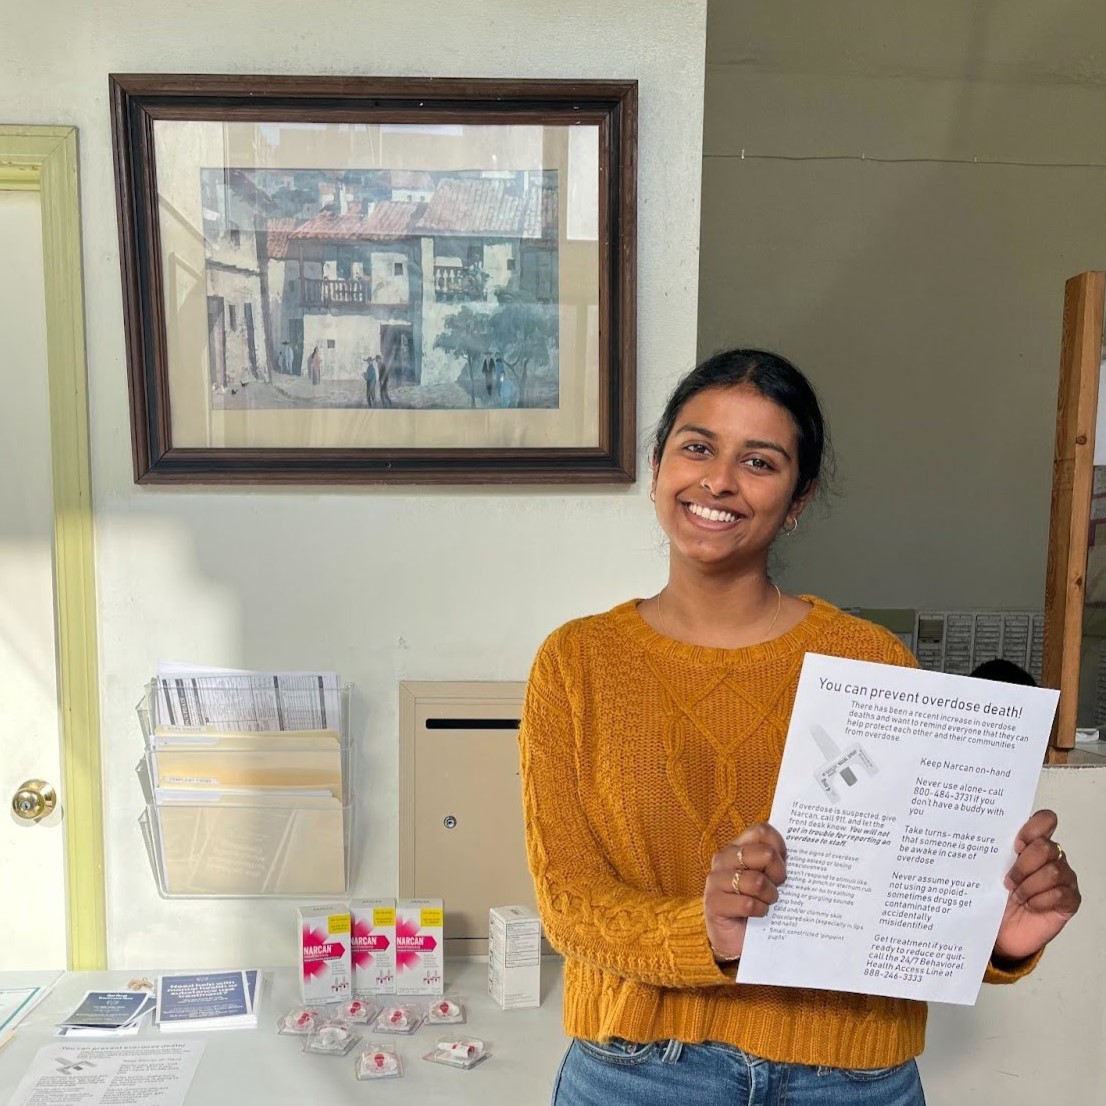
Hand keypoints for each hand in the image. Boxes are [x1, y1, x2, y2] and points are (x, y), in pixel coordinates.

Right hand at [703, 822, 786, 960]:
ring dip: (770, 896)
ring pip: (757, 881)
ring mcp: (716, 879)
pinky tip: (758, 914)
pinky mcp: (713, 902)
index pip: (762, 831)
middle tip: (778, 886)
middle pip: (764, 853)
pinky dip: (759, 911)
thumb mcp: (770, 877)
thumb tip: (803, 849)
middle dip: (779, 873)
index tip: (785, 863)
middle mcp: (724, 858)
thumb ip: (777, 860)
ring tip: (767, 902)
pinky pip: (747, 903)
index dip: (780, 847)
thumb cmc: (758, 903)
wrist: (738, 940)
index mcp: (738, 847)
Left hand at [993, 808, 1079, 962]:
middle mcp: (1052, 857)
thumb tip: (978, 835)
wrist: (1003, 930)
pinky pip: (1060, 893)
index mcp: (1032, 844)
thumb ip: (995, 851)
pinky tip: (1030, 905)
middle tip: (1008, 880)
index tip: (1015, 845)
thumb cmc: (998, 897)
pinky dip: (1039, 900)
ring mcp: (1064, 878)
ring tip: (1016, 895)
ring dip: (1029, 885)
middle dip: (1023, 865)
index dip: (1033, 828)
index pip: (1045, 820)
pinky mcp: (1070, 900)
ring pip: (1053, 871)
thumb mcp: (992, 871)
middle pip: (1046, 847)